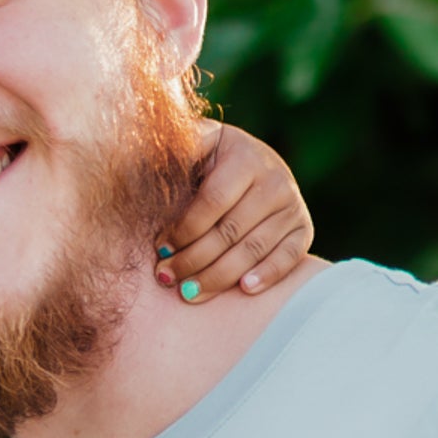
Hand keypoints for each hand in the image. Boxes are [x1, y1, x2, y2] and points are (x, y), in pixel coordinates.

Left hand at [158, 125, 314, 299]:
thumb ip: (174, 149)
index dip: (183, 230)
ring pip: (253, 249)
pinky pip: (289, 257)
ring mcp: (292, 205)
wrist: (252, 162)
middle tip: (166, 276)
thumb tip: (135, 155)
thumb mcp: (194, 145)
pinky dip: (268, 274)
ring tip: (189, 292)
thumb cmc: (210, 160)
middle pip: (230, 232)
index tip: (159, 248)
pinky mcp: (303, 229)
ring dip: (218, 277)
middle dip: (193, 260)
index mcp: (245, 157)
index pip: (212, 203)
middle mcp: (275, 179)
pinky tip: (244, 289)